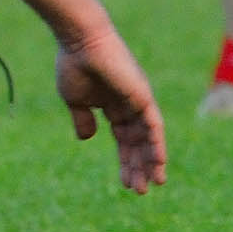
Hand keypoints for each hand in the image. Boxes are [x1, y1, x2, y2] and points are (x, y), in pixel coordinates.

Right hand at [54, 30, 166, 194]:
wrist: (80, 41)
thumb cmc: (74, 65)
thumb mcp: (75, 99)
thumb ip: (83, 118)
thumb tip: (87, 138)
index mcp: (112, 104)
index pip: (123, 138)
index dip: (125, 160)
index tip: (125, 183)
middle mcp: (129, 104)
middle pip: (138, 142)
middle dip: (138, 166)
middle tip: (140, 190)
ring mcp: (139, 100)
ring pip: (148, 138)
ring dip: (151, 161)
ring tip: (153, 184)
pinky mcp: (143, 97)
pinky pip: (154, 126)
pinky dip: (156, 145)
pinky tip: (158, 164)